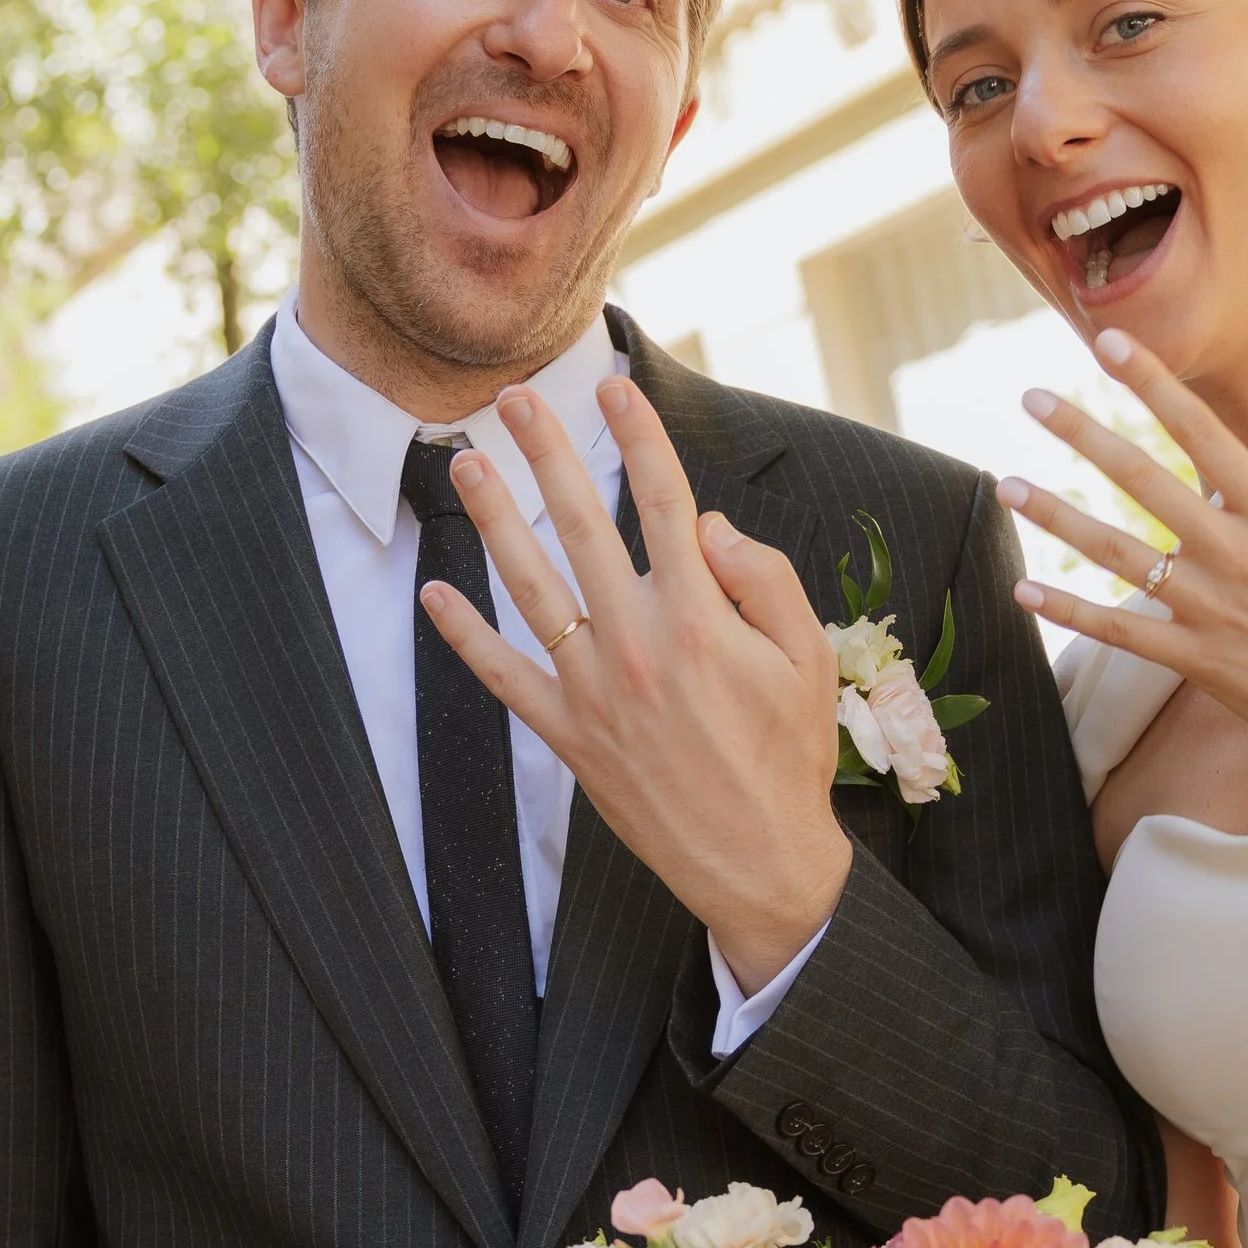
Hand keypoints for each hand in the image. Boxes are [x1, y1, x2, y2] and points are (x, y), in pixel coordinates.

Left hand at [424, 374, 850, 991]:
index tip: (613, 386)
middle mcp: (638, 642)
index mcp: (701, 617)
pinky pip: (505, 676)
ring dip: (495, 520)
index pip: (665, 501)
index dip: (638, 435)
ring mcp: (595, 689)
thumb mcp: (811, 659)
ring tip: (466, 467)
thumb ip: (764, 580)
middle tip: (515, 399)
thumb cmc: (789, 757)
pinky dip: (466, 636)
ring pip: (530, 585)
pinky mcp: (570, 735)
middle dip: (546, 453)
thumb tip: (710, 526)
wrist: (759, 861)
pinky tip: (435, 594)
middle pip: (583, 524)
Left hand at [1001, 333, 1247, 846]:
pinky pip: (1120, 634)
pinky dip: (1070, 611)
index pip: (1202, 432)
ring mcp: (1211, 612)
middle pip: (1142, 481)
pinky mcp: (1199, 664)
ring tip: (1005, 485)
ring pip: (1118, 553)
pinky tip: (1023, 588)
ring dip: (1057, 516)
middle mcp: (1235, 555)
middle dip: (1082, 434)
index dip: (1152, 383)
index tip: (1106, 343)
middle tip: (1030, 396)